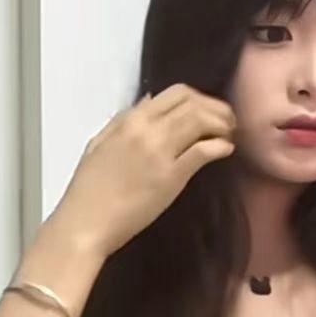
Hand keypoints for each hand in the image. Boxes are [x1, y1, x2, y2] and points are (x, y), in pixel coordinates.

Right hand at [48, 84, 237, 258]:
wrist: (86, 223)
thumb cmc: (89, 188)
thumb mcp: (100, 143)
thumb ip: (124, 120)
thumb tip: (150, 101)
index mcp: (130, 120)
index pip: (176, 93)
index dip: (200, 97)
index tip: (209, 110)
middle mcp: (147, 130)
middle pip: (194, 103)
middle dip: (217, 109)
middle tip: (228, 122)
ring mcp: (160, 152)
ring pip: (202, 121)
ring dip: (222, 125)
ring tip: (229, 135)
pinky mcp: (171, 177)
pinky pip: (203, 151)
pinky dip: (220, 146)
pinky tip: (225, 150)